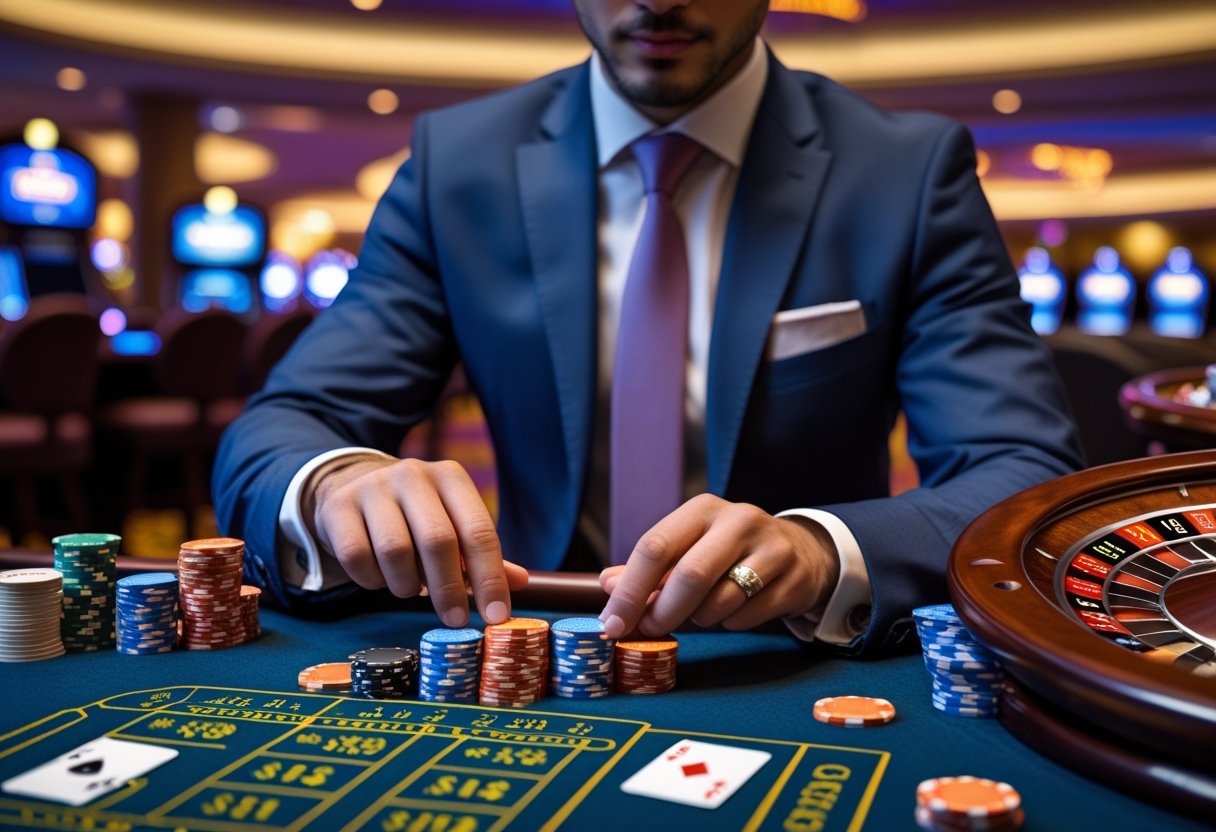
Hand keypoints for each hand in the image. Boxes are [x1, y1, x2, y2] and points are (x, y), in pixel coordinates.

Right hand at [305, 456, 527, 627]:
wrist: (352, 486)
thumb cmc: (415, 515)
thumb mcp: (452, 522)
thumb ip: (481, 552)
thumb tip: (521, 582)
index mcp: (451, 478)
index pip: (478, 531)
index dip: (490, 577)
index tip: (496, 616)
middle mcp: (414, 475)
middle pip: (438, 541)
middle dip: (449, 589)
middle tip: (455, 620)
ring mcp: (373, 488)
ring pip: (395, 552)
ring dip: (407, 585)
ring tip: (410, 587)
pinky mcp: (338, 508)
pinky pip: (357, 558)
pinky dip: (372, 580)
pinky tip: (378, 577)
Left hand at [597, 494, 839, 638]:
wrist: (802, 552)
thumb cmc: (730, 551)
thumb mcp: (690, 547)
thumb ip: (649, 568)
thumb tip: (607, 584)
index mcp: (703, 509)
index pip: (656, 546)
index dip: (630, 590)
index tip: (612, 622)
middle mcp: (739, 520)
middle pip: (690, 575)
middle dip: (662, 612)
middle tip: (649, 630)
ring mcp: (772, 548)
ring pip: (719, 602)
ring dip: (700, 619)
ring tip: (701, 610)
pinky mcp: (794, 578)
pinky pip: (746, 617)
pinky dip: (730, 623)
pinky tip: (735, 609)